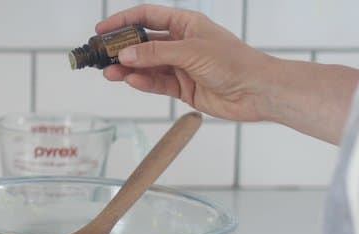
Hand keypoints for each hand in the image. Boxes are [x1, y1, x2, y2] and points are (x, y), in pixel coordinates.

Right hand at [97, 4, 276, 121]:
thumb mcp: (191, 51)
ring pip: (146, 66)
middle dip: (121, 49)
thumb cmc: (234, 62)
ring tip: (110, 73)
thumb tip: (125, 54)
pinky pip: (156, 83)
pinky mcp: (182, 88)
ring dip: (128, 69)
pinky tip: (130, 81)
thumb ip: (155, 53)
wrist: (256, 91)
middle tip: (101, 56)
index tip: (102, 30)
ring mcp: (181, 66)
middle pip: (143, 42)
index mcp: (185, 24)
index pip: (147, 16)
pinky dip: (143, 83)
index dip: (123, 20)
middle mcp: (181, 43)